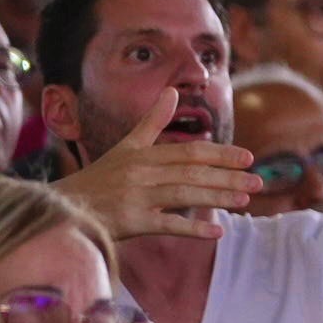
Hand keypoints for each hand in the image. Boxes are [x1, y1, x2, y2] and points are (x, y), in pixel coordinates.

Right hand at [52, 90, 258, 238]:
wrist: (64, 210)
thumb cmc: (100, 179)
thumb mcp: (126, 146)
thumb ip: (152, 121)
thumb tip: (171, 91)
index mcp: (142, 154)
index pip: (189, 152)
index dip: (221, 154)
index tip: (249, 158)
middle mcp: (140, 172)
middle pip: (192, 171)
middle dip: (228, 176)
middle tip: (258, 182)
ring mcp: (135, 197)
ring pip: (184, 194)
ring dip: (217, 197)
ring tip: (245, 200)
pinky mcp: (130, 221)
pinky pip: (167, 224)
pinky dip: (193, 228)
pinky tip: (217, 232)